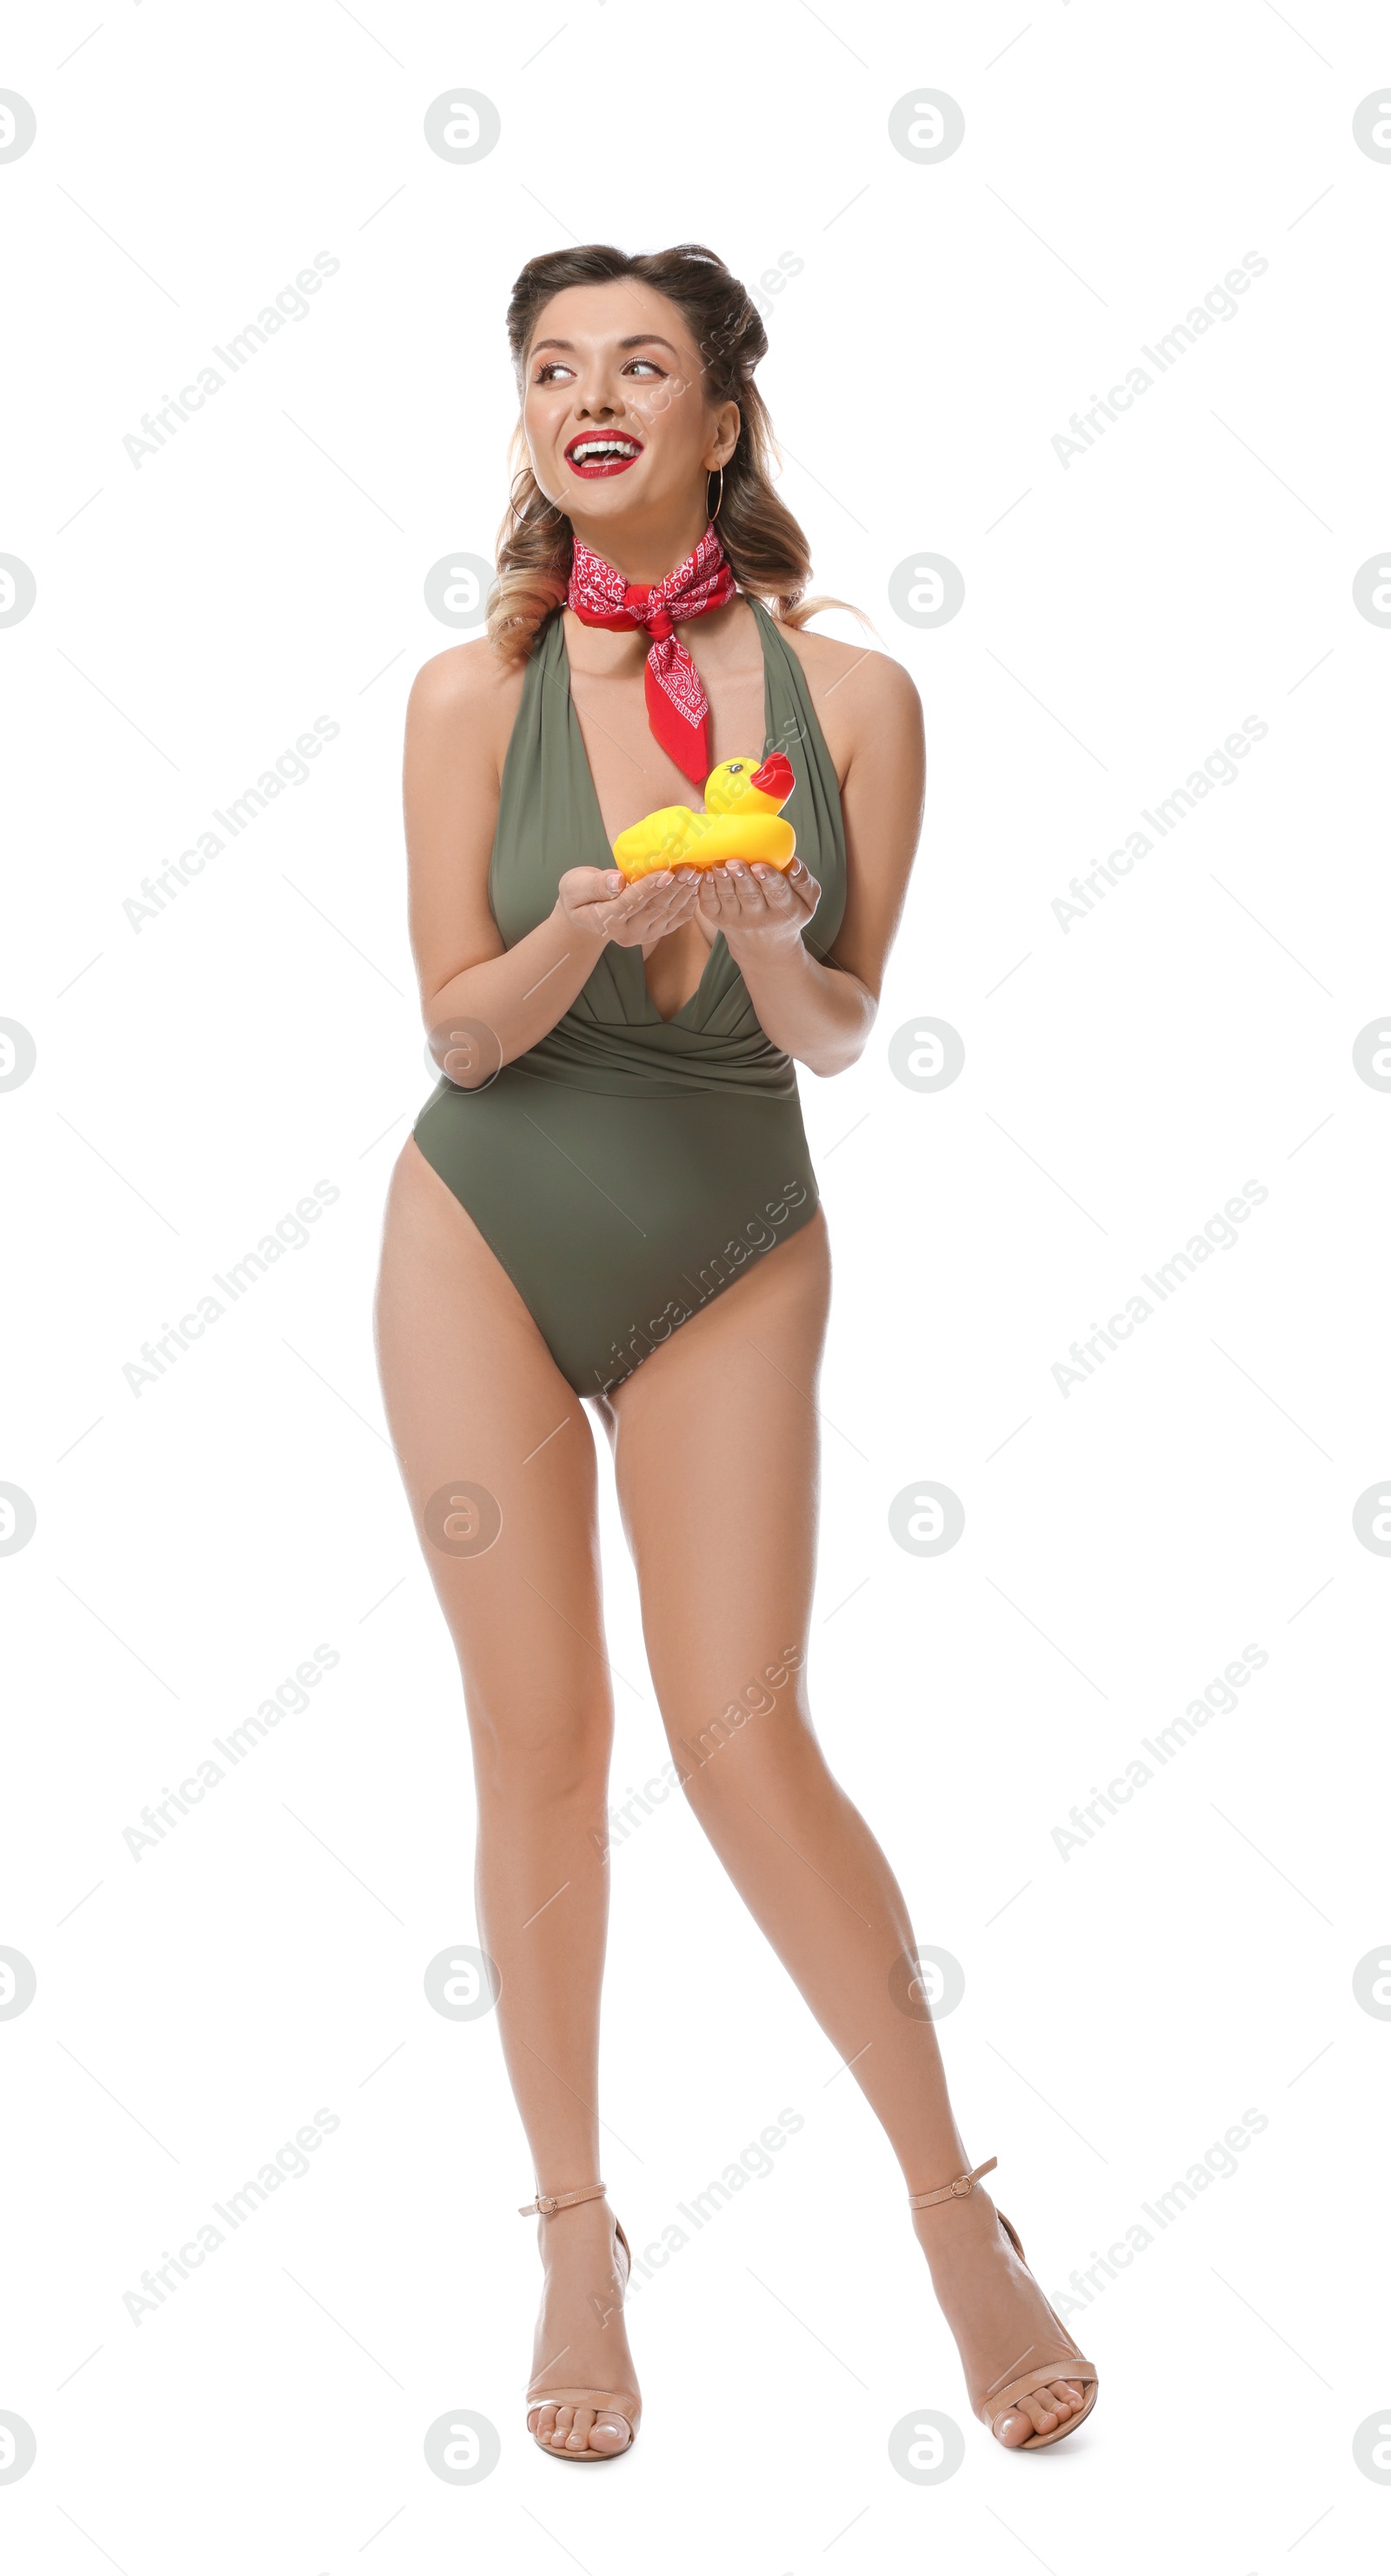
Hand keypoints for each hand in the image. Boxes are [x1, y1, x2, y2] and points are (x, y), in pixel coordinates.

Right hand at [556, 864, 703, 949]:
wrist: (585, 913)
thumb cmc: (578, 894)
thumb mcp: (576, 886)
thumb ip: (595, 884)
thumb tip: (617, 881)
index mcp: (607, 920)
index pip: (631, 902)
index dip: (649, 887)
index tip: (666, 872)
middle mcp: (627, 933)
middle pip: (654, 909)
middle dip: (674, 888)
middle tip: (688, 869)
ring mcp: (644, 936)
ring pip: (668, 914)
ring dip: (684, 894)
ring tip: (696, 874)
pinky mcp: (655, 933)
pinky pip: (676, 921)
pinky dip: (688, 905)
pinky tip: (697, 889)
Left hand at [694, 857, 820, 954]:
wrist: (766, 948)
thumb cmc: (788, 915)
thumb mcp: (806, 903)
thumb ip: (804, 882)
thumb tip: (793, 865)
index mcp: (785, 911)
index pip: (777, 893)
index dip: (768, 879)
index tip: (759, 866)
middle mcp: (760, 918)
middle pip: (750, 895)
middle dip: (742, 878)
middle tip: (734, 862)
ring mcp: (737, 920)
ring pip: (729, 898)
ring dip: (722, 881)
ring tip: (720, 865)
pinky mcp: (720, 920)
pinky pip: (711, 904)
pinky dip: (706, 889)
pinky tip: (706, 874)